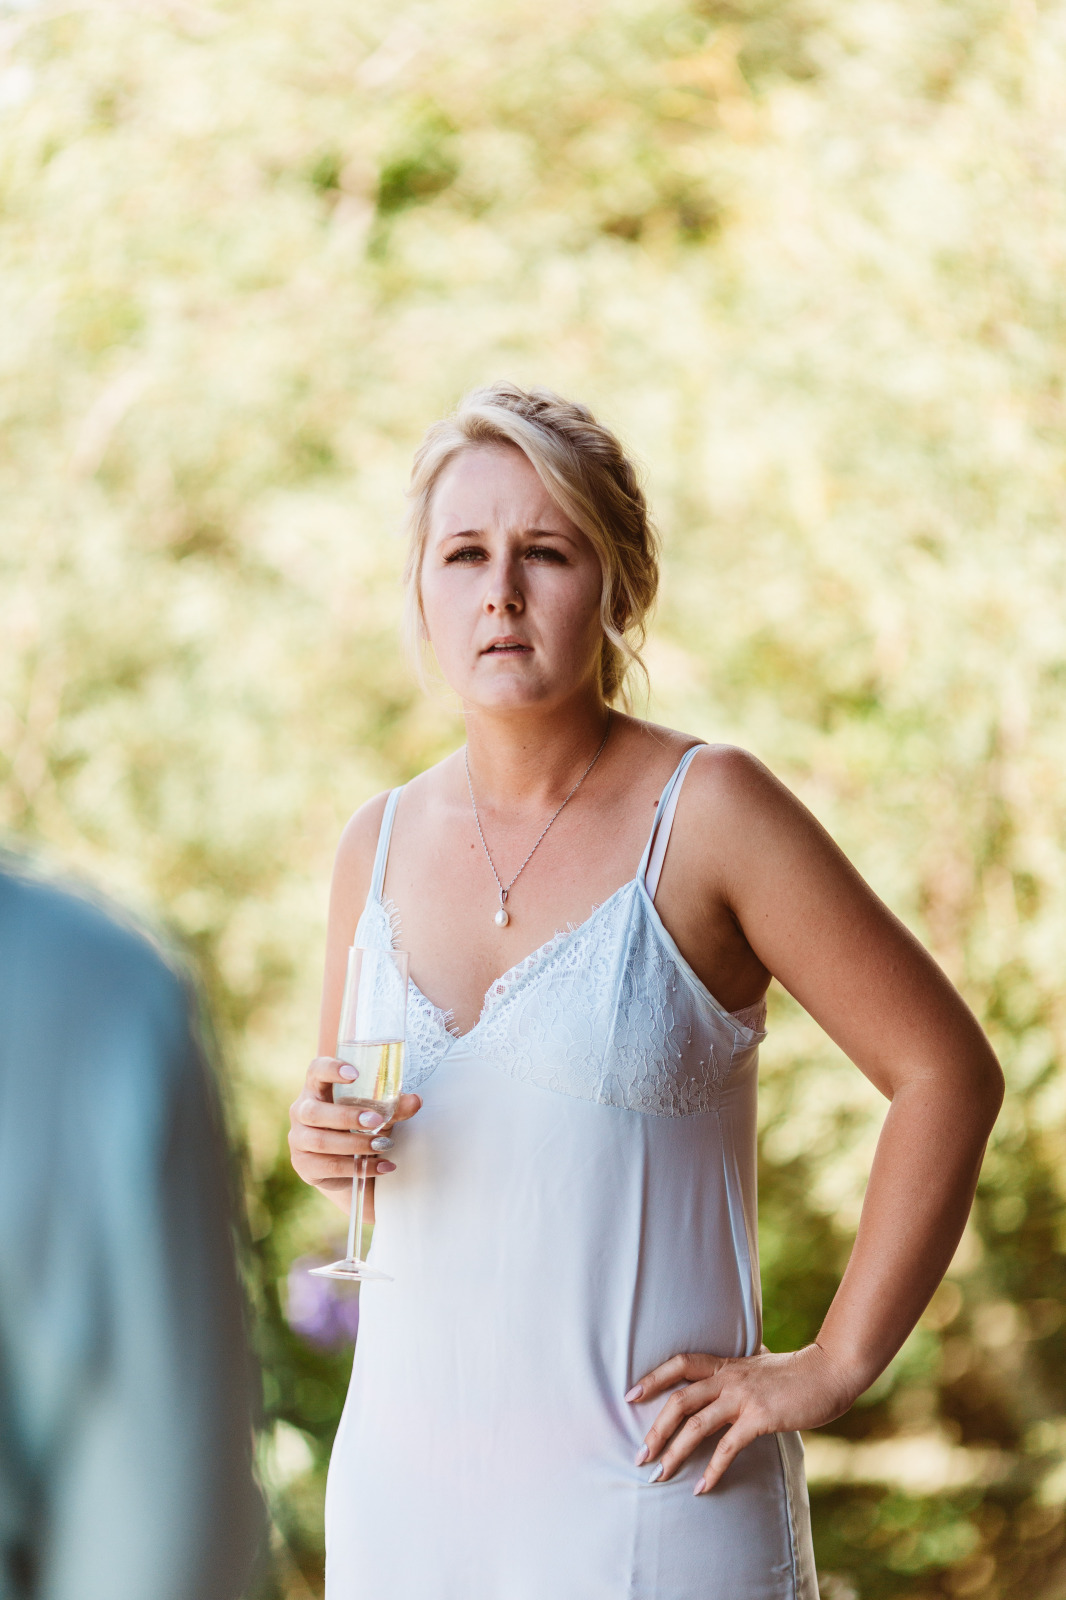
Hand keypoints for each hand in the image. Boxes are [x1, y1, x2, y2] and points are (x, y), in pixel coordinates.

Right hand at [289, 1054, 421, 1209]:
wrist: (346, 1167)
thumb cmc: (358, 1129)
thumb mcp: (376, 1114)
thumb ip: (394, 1107)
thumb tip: (416, 1101)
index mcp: (316, 1089)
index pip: (315, 1071)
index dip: (331, 1069)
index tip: (355, 1073)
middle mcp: (301, 1112)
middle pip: (314, 1111)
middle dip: (347, 1116)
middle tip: (376, 1121)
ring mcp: (299, 1140)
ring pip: (321, 1141)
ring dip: (355, 1143)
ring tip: (384, 1146)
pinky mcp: (304, 1166)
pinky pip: (329, 1166)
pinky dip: (358, 1167)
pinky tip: (382, 1165)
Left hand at [626, 1344, 855, 1493]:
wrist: (829, 1372)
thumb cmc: (797, 1372)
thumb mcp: (760, 1364)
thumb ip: (740, 1369)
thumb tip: (729, 1368)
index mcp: (726, 1364)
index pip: (680, 1363)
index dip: (653, 1377)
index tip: (630, 1395)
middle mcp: (729, 1377)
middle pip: (679, 1399)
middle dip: (656, 1428)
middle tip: (640, 1453)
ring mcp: (743, 1397)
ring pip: (696, 1424)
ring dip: (674, 1452)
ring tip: (659, 1474)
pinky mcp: (760, 1417)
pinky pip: (728, 1447)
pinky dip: (712, 1469)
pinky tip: (701, 1487)